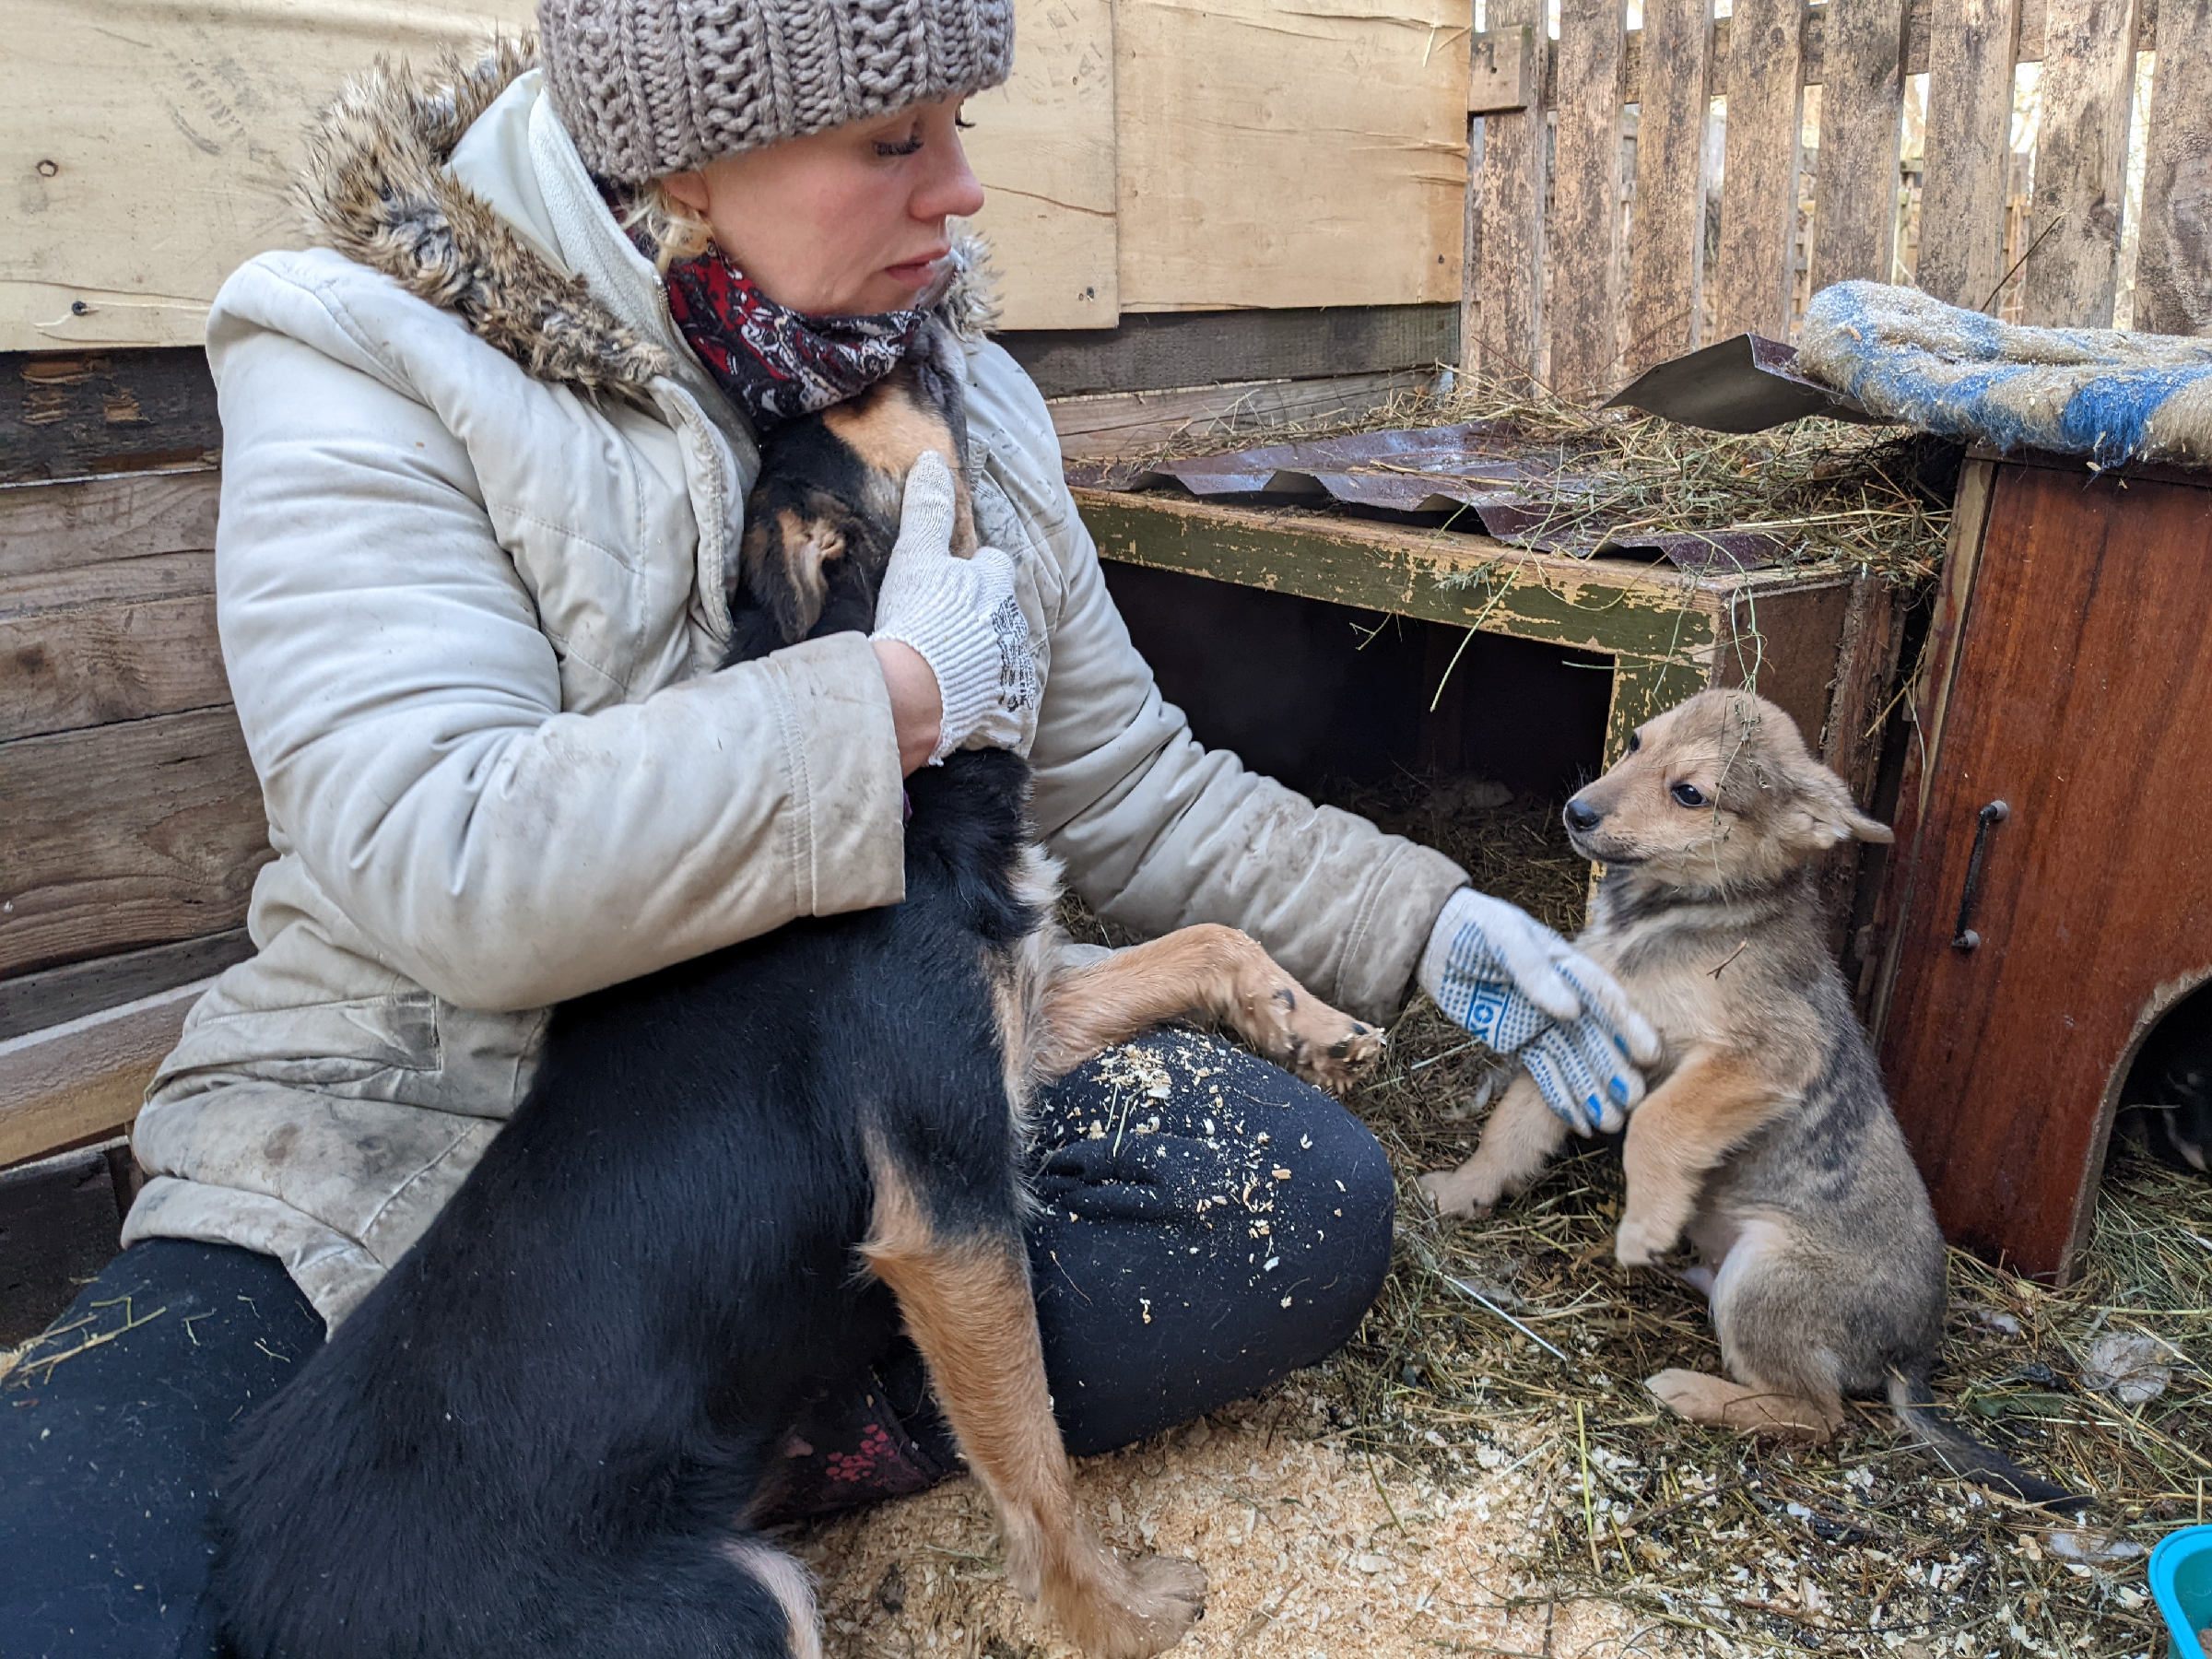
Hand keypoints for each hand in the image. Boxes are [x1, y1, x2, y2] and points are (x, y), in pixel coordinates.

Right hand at [869, 453, 1039, 765]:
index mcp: (994, 584)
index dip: (974, 570)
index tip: (950, 580)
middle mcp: (1011, 623)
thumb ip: (927, 510)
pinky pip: (999, 694)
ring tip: (943, 663)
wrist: (914, 695)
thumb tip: (934, 460)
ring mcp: (1010, 666)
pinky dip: (980, 691)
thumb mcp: (916, 556)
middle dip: (981, 613)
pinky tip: (952, 694)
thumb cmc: (916, 618)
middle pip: (1000, 609)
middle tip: (943, 623)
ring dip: (980, 653)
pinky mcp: (1003, 705)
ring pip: (1000, 650)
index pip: (994, 563)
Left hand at [1418, 888, 1659, 1134]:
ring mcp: (1543, 1022)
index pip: (1604, 998)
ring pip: (1575, 1061)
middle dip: (1615, 1069)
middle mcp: (1563, 997)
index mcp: (1567, 966)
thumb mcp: (1502, 937)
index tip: (1646, 1053)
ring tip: (1612, 1124)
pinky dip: (1562, 1097)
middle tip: (1634, 1101)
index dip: (1626, 1026)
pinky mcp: (1521, 1041)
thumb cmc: (1473, 927)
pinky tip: (1580, 1123)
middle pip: (1596, 1037)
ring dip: (1594, 1091)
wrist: (1435, 940)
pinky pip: (1545, 1073)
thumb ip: (1534, 970)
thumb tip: (1571, 1010)